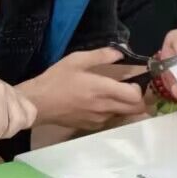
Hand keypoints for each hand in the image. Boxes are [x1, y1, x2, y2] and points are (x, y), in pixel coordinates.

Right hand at [21, 47, 147, 130]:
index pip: (135, 96)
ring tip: (110, 96)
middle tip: (126, 90)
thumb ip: (101, 55)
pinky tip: (96, 105)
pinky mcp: (91, 126)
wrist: (38, 103)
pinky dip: (109, 113)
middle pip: (135, 109)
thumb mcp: (76, 60)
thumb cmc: (56, 80)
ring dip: (122, 106)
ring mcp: (99, 119)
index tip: (129, 82)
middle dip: (136, 100)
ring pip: (123, 115)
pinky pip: (109, 120)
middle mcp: (105, 107)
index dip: (138, 89)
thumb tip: (120, 52)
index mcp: (103, 89)